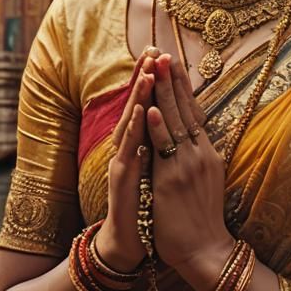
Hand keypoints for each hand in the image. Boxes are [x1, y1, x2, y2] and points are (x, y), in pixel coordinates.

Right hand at [96, 49, 157, 271]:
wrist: (127, 240)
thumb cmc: (145, 204)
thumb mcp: (155, 167)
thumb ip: (157, 142)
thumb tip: (169, 119)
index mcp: (139, 143)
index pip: (145, 103)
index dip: (151, 78)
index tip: (160, 52)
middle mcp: (128, 147)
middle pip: (136, 105)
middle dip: (144, 77)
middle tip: (152, 50)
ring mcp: (122, 161)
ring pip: (131, 122)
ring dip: (139, 97)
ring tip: (148, 72)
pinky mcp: (122, 179)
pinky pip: (130, 149)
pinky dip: (135, 129)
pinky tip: (141, 112)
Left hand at [146, 54, 233, 279]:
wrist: (207, 251)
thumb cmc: (202, 219)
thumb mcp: (207, 179)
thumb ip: (200, 155)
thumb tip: (195, 135)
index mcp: (207, 152)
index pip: (194, 111)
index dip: (184, 86)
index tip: (176, 62)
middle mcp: (200, 153)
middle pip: (186, 109)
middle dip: (174, 80)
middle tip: (165, 51)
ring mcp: (187, 165)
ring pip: (173, 122)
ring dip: (164, 93)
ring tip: (157, 67)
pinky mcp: (172, 181)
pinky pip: (163, 150)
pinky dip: (157, 128)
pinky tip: (150, 109)